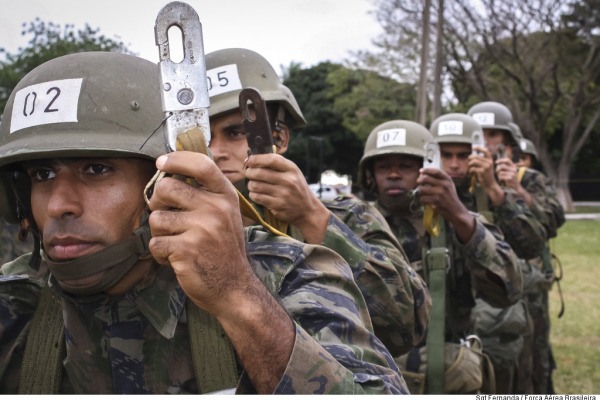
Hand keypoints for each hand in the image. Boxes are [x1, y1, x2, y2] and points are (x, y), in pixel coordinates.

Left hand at [147, 151, 252, 315]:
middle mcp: (216, 208)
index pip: (202, 165)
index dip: (177, 159)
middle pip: (167, 188)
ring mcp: (202, 228)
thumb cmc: (223, 249)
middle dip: (157, 202)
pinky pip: (155, 243)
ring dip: (159, 233)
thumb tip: (169, 172)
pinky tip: (175, 258)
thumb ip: (206, 194)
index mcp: (226, 197)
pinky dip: (159, 253)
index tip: (162, 163)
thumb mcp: (225, 214)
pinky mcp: (187, 249)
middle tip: (166, 216)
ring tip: (176, 242)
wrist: (234, 287)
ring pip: (156, 218)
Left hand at [245, 153, 329, 242]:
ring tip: (253, 185)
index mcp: (292, 169)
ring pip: (255, 185)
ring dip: (250, 185)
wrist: (308, 209)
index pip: (271, 160)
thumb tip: (252, 159)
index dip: (256, 159)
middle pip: (259, 173)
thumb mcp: (293, 172)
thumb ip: (277, 165)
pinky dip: (253, 195)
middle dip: (249, 172)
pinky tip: (257, 194)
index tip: (249, 161)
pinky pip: (257, 197)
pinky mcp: (278, 205)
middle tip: (249, 174)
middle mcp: (288, 180)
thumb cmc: (296, 188)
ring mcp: (283, 194)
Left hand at [417, 168, 474, 242]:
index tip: (420, 171)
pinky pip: (423, 198)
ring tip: (425, 194)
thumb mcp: (448, 185)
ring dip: (421, 192)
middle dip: (420, 180)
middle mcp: (445, 185)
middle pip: (425, 178)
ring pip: (422, 189)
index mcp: (448, 179)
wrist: (456, 210)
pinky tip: (427, 201)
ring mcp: (440, 193)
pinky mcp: (436, 201)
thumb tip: (422, 174)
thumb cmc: (450, 197)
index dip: (426, 170)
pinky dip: (423, 200)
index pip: (435, 171)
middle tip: (419, 182)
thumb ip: (439, 179)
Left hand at [468, 146, 495, 189]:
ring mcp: (486, 167)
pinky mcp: (482, 172)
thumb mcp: (486, 166)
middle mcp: (489, 162)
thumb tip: (472, 155)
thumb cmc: (486, 175)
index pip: (486, 151)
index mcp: (490, 160)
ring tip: (471, 167)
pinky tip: (472, 172)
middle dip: (470, 158)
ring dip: (470, 164)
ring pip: (473, 161)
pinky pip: (472, 168)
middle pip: (476, 156)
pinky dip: (470, 170)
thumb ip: (482, 160)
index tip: (473, 147)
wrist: (490, 184)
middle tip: (469, 161)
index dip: (479, 148)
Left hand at [495, 157, 518, 188]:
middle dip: (497, 169)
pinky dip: (499, 178)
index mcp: (513, 166)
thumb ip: (504, 167)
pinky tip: (502, 180)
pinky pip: (501, 176)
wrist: (515, 186)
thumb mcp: (509, 170)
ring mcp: (512, 173)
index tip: (496, 162)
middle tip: (497, 172)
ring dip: (498, 175)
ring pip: (500, 172)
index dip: (501, 160)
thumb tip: (497, 163)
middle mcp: (513, 169)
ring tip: (501, 177)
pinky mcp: (510, 178)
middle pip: (502, 166)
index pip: (507, 160)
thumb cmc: (510, 177)